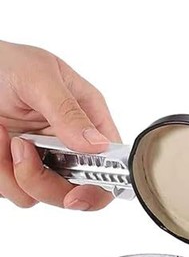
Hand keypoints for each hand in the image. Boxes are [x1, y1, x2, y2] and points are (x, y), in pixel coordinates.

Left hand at [0, 41, 120, 210]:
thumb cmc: (7, 62)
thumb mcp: (41, 79)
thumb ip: (68, 112)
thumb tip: (98, 144)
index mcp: (88, 116)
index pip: (110, 161)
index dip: (101, 185)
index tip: (77, 195)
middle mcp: (67, 141)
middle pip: (74, 188)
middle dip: (44, 181)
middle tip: (22, 153)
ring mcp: (40, 155)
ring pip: (36, 194)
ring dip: (11, 172)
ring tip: (2, 136)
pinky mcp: (12, 165)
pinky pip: (9, 189)